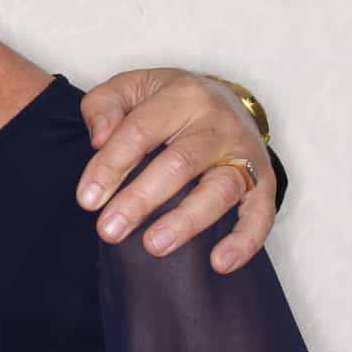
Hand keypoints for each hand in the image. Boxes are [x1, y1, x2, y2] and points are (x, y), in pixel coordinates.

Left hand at [76, 70, 275, 273]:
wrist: (225, 99)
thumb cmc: (168, 102)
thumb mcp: (132, 88)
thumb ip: (105, 105)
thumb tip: (99, 138)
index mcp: (182, 96)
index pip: (140, 132)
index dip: (111, 166)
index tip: (87, 200)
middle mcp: (217, 123)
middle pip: (179, 164)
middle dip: (140, 200)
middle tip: (109, 230)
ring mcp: (244, 152)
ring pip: (219, 189)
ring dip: (186, 222)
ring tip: (154, 246)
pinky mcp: (264, 180)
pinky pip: (261, 213)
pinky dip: (245, 240)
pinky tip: (219, 263)